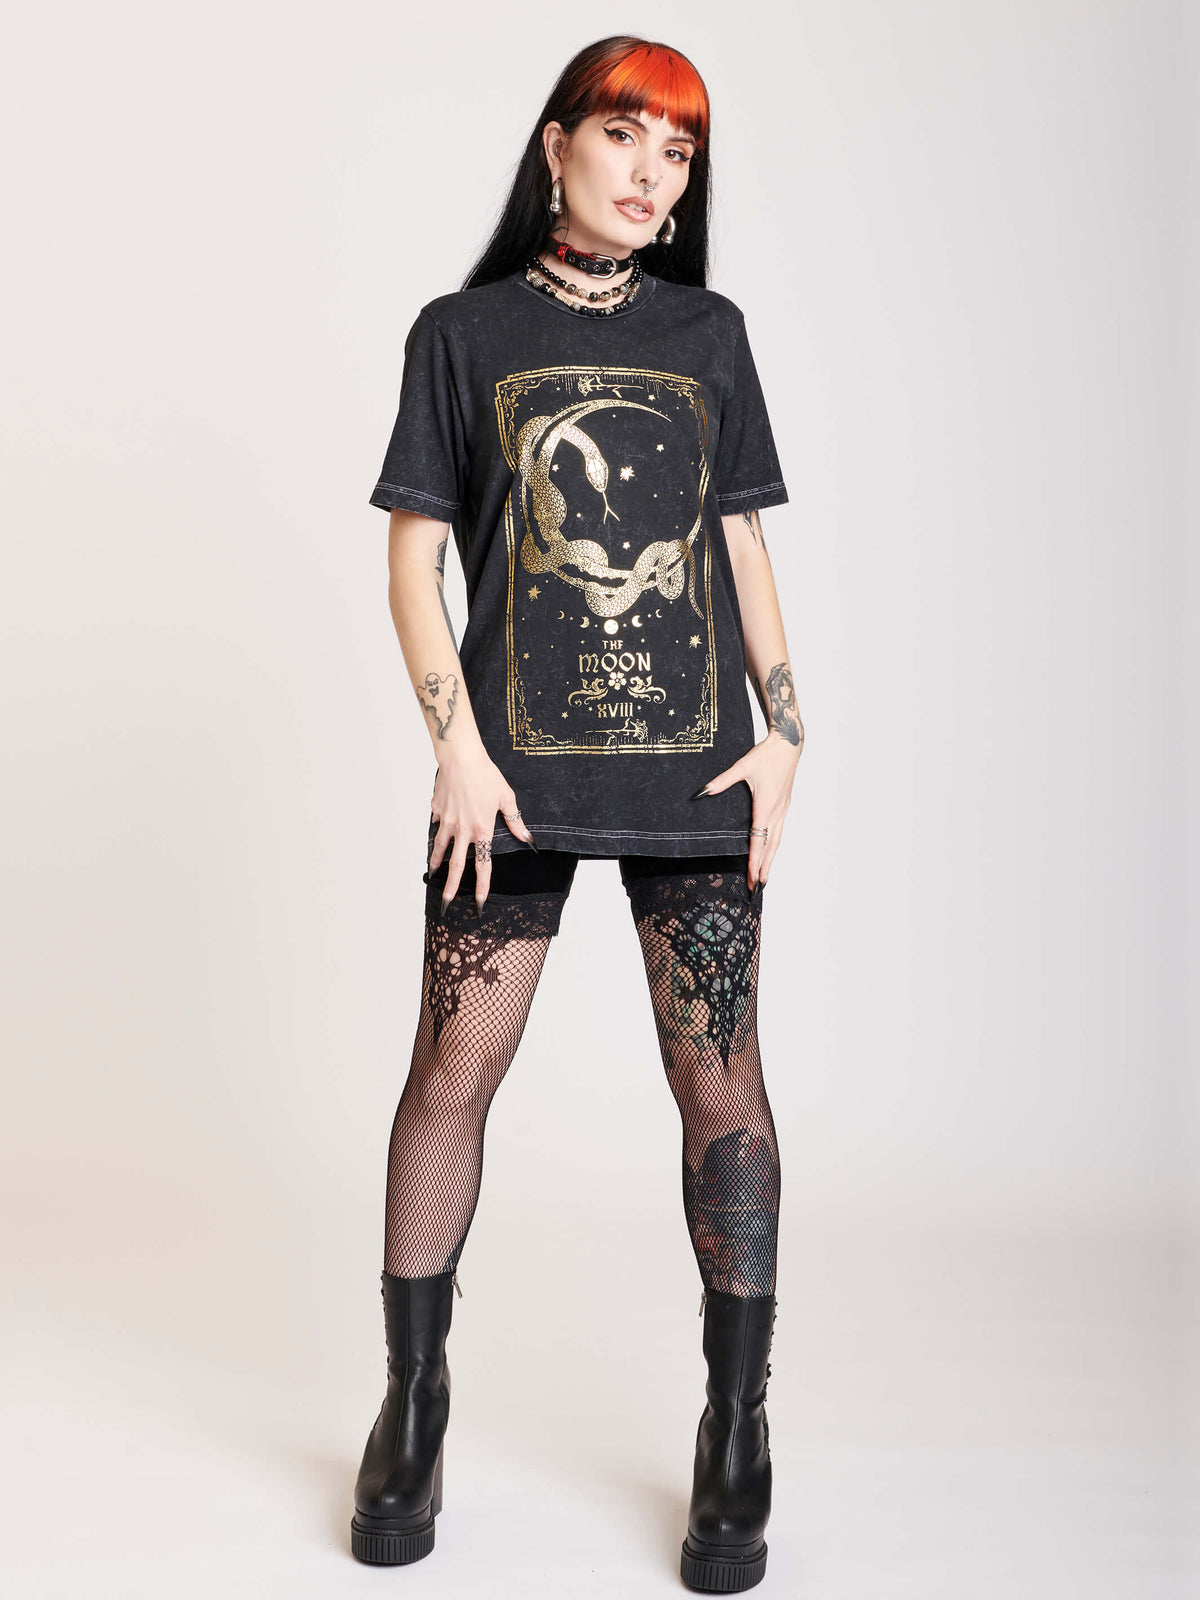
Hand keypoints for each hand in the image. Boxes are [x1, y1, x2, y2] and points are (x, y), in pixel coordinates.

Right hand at [428, 743, 535, 911]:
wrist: (460, 757)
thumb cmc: (486, 775)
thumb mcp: (506, 798)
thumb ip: (515, 822)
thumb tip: (528, 839)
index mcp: (482, 830)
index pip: (483, 866)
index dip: (482, 886)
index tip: (479, 903)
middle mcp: (463, 830)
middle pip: (457, 866)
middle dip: (451, 888)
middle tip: (446, 904)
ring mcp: (447, 821)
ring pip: (441, 848)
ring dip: (437, 864)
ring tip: (432, 875)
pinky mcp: (437, 810)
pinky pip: (437, 824)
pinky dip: (437, 831)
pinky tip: (437, 833)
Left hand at [694, 731, 802, 889]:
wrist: (789, 744)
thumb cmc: (766, 755)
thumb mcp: (742, 766)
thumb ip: (721, 781)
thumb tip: (702, 792)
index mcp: (766, 805)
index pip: (759, 840)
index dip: (755, 861)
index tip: (753, 877)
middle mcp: (776, 811)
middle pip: (770, 847)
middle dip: (763, 868)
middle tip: (757, 888)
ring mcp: (782, 809)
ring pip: (776, 840)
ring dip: (770, 860)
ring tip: (764, 877)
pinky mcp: (783, 805)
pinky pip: (778, 831)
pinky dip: (773, 846)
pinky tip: (769, 852)